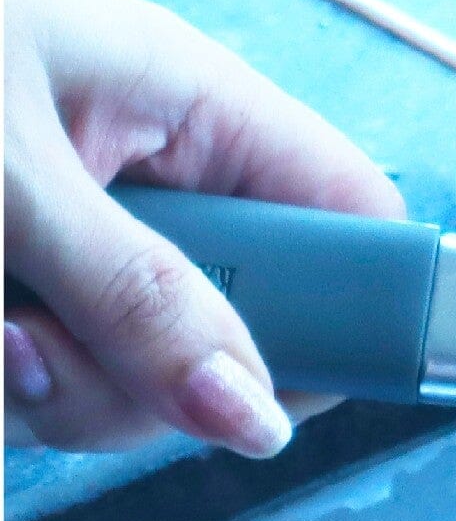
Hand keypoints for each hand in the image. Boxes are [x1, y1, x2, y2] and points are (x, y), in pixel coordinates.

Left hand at [3, 0, 402, 455]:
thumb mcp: (4, 176)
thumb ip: (135, 299)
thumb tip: (250, 415)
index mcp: (189, 105)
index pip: (350, 218)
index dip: (354, 307)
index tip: (290, 384)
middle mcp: (149, 179)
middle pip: (241, 330)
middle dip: (151, 374)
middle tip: (47, 347)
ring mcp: (78, 242)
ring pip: (137, 374)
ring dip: (52, 389)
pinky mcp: (13, 288)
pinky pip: (49, 380)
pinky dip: (2, 389)